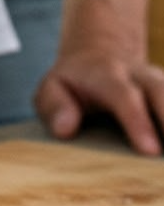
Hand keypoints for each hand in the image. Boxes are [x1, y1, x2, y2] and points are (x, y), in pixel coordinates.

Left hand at [33, 43, 163, 155]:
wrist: (100, 54)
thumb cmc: (73, 82)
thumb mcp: (51, 88)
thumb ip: (54, 107)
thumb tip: (66, 130)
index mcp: (108, 75)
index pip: (126, 98)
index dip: (140, 123)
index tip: (151, 151)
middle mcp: (143, 76)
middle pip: (163, 95)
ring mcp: (162, 84)